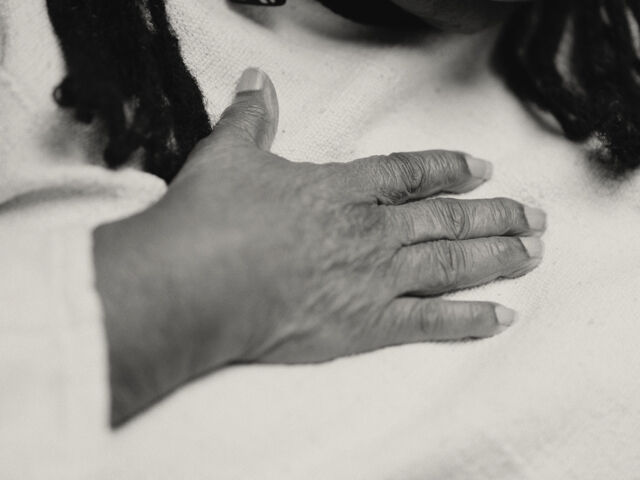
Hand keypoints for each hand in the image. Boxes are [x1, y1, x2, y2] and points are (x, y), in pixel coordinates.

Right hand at [94, 68, 545, 424]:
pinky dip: (469, 320)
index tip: (482, 168)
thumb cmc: (211, 219)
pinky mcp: (367, 325)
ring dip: (496, 256)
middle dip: (494, 215)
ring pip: (451, 262)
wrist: (200, 283)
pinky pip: (430, 320)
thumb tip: (259, 80)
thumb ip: (252, 118)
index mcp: (340, 189)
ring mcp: (374, 277)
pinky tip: (502, 316)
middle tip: (535, 215)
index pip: (408, 174)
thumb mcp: (226, 155)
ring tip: (533, 252)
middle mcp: (369, 230)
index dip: (448, 168)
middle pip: (445, 218)